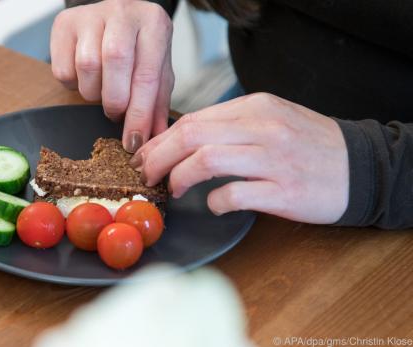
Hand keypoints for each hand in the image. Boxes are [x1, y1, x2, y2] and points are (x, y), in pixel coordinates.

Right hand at [50, 0, 173, 151]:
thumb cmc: (139, 48)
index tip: (134, 141)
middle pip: (115, 61)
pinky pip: (62, 70)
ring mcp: (90, 15)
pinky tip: (86, 78)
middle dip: (115, 100)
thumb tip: (153, 139)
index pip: (147, 74)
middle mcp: (123, 12)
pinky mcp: (64, 24)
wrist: (116, 17)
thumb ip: (156, 104)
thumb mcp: (157, 70)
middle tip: (116, 113)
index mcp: (153, 23)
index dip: (139, 114)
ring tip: (102, 91)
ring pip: (86, 66)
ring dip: (93, 93)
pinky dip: (73, 84)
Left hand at [130, 93, 349, 223]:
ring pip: (207, 159)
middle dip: (158, 156)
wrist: (360, 166)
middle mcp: (263, 127)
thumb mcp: (271, 120)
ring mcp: (273, 159)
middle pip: (192, 135)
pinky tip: (213, 205)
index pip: (193, 119)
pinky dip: (214, 201)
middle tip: (146, 174)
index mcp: (256, 107)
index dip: (161, 140)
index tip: (145, 155)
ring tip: (172, 188)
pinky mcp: (284, 191)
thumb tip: (183, 139)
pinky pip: (234, 194)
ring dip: (179, 176)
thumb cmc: (309, 145)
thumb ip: (230, 125)